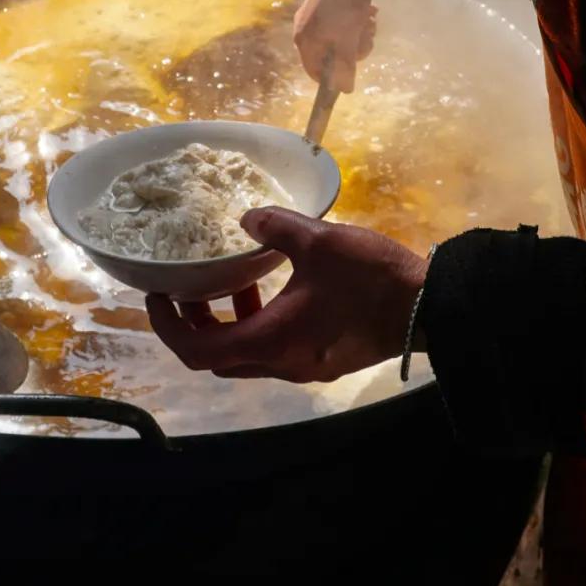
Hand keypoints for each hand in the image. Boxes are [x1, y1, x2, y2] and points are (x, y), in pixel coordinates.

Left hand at [146, 207, 427, 383]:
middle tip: (186, 288)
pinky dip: (259, 325)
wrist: (428, 308)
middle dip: (194, 325)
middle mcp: (280, 365)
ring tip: (228, 283)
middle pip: (218, 359)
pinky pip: (274, 351)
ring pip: (247, 357)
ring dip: (229, 324)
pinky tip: (274, 291)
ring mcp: (304, 367)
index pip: (199, 350)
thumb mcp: (320, 240)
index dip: (169, 326)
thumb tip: (246, 217)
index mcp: (270, 341)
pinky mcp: (324, 361)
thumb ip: (276, 227)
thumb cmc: (370, 278)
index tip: (157, 294)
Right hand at [294, 0, 389, 91]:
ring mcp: (316, 15)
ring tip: (371, 22)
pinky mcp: (329, 3)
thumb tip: (345, 90)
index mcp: (304, 39)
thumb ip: (345, 68)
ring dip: (359, 34)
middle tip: (368, 38)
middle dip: (353, 49)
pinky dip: (357, 21)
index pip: (314, 71)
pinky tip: (369, 12)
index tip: (352, 75)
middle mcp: (306, 28)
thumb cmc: (345, 7)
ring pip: (341, 38)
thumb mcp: (348, 42)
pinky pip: (343, 23)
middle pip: (331, 54)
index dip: (334, 77)